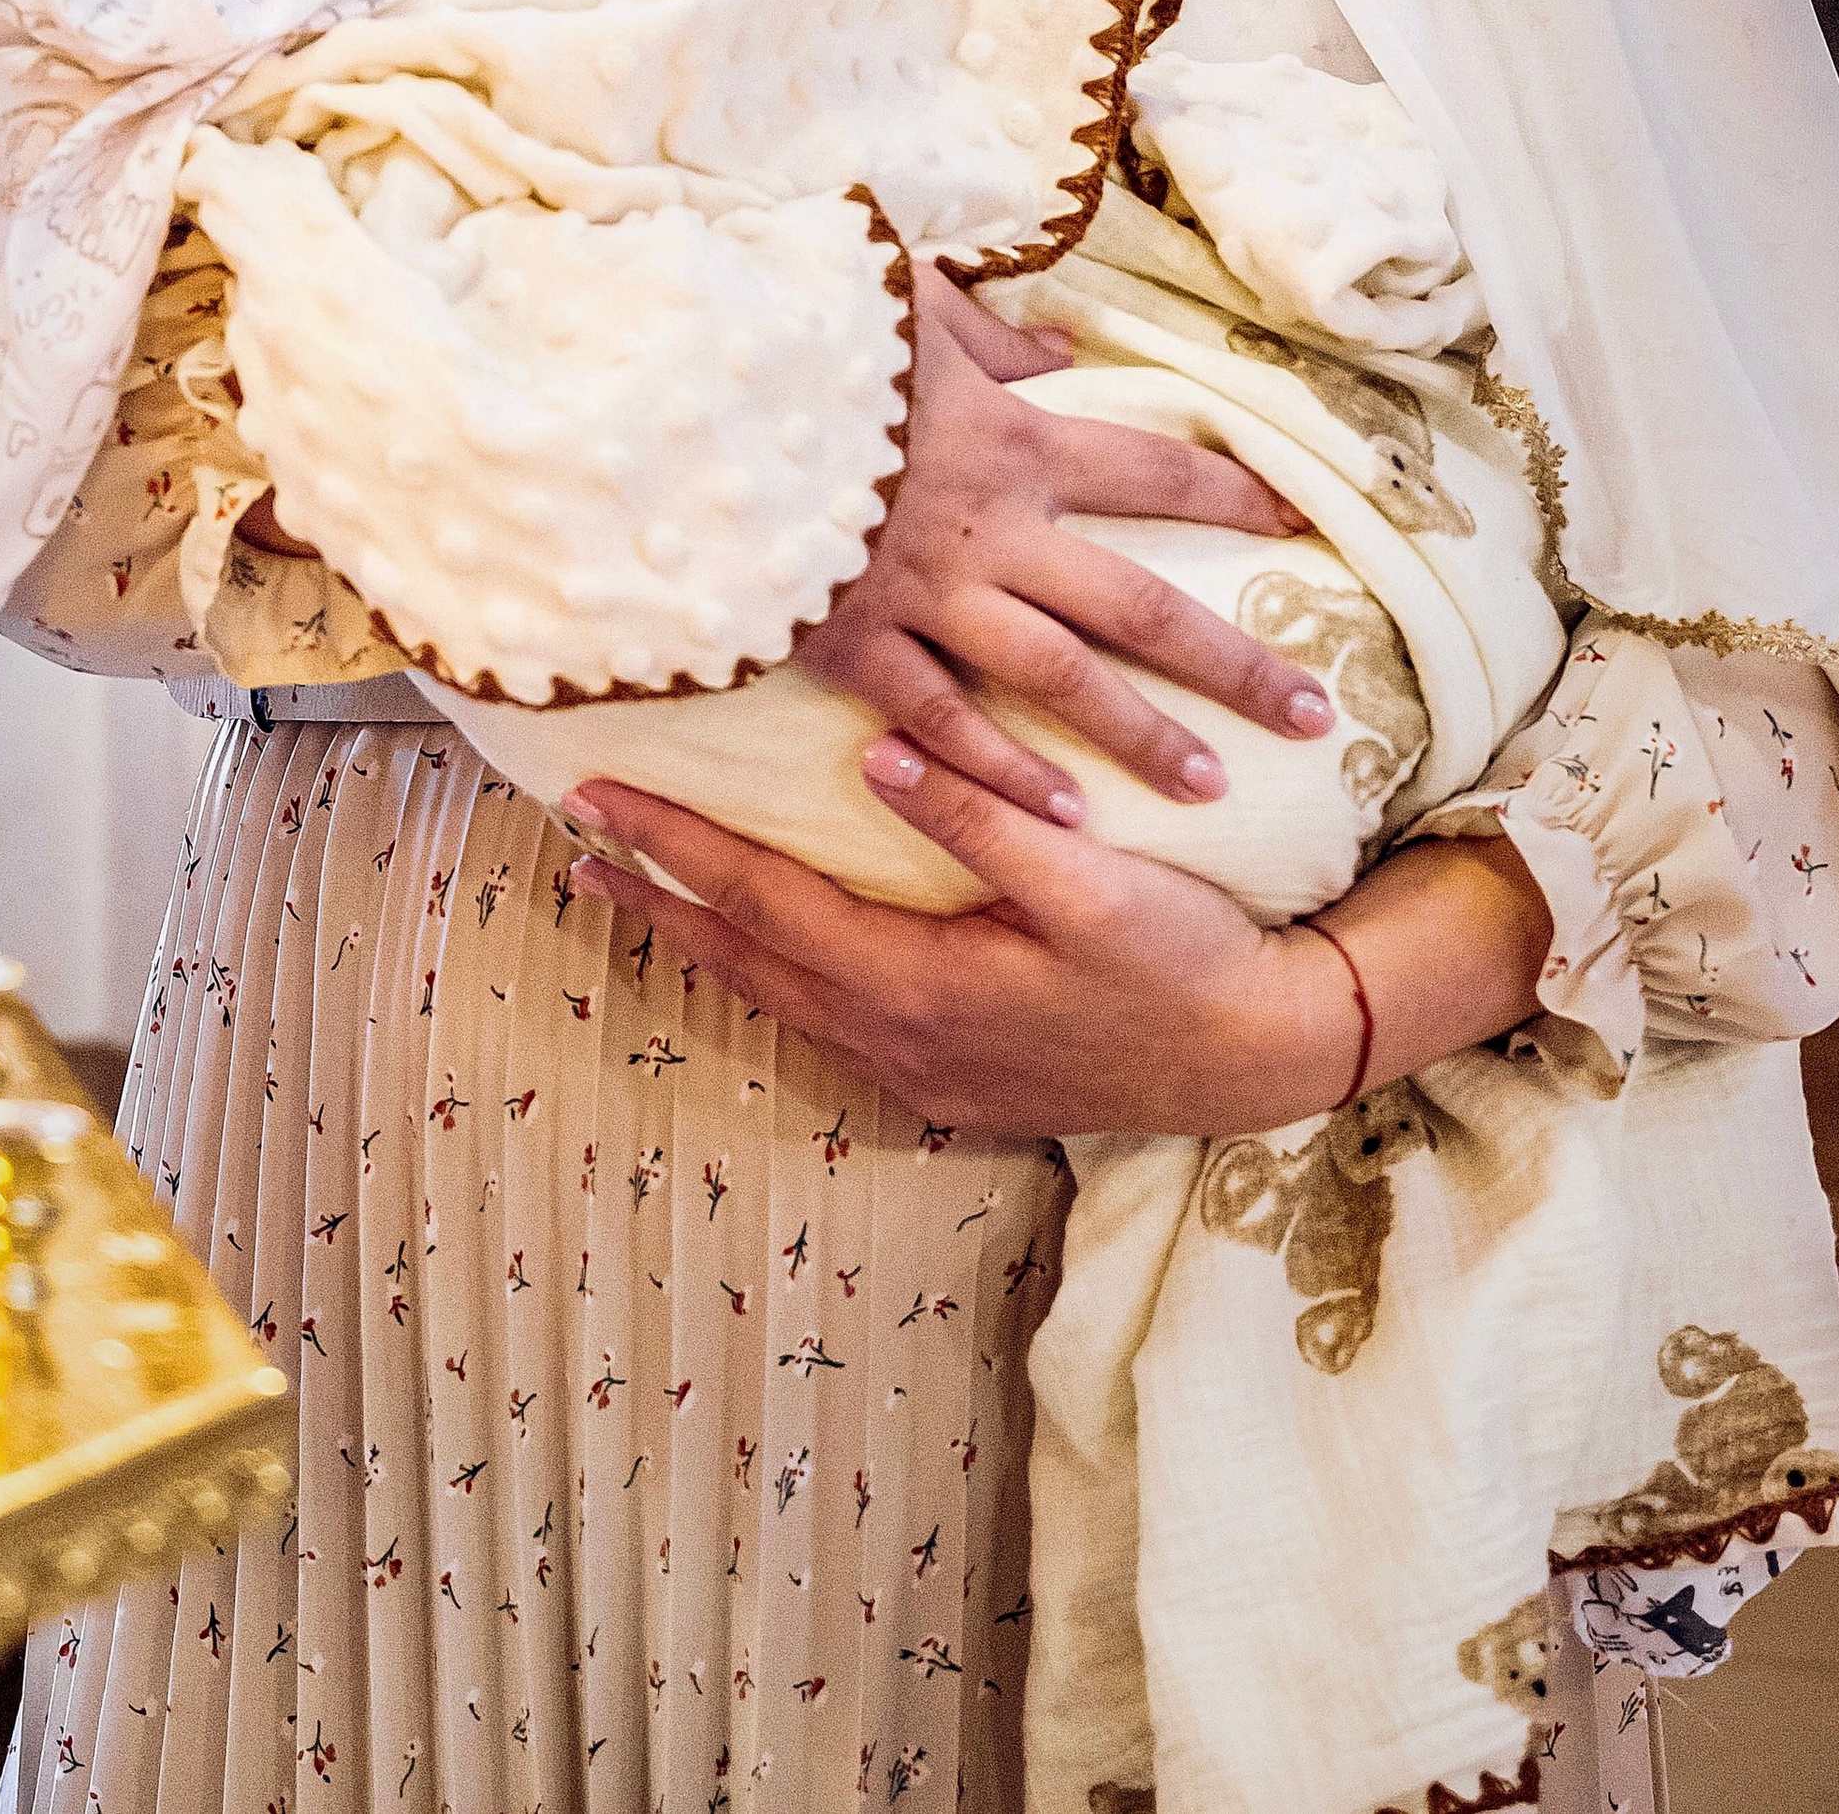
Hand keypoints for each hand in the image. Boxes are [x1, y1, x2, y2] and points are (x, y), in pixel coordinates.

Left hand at [566, 758, 1553, 1139]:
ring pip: (779, 997)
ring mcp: (920, 1076)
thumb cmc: (1180, 957)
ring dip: (708, 939)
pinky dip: (773, 972)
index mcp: (912, 985)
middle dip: (657, 898)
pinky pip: (825, 1022)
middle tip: (578, 842)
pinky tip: (763, 948)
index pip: (758, 900)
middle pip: (746, 958)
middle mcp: (895, 1043)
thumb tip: (872, 752)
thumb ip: (977, 815)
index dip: (670, 847)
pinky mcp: (951, 1085)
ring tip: (642, 890)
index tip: (592, 801)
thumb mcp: (1088, 878)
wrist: (1260, 1060)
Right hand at [796, 267, 1330, 816]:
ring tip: (1209, 787)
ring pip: (1057, 678)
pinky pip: (941, 719)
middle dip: (1234, 661)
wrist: (685, 405)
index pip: (1151, 469)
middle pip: (1138, 603)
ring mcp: (924, 594)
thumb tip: (1057, 347)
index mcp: (1013, 440)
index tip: (1302, 522)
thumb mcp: (907, 307)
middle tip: (1316, 714)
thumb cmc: (804, 343)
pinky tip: (1063, 816)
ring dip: (1139, 736)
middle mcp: (991, 529)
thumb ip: (990, 337)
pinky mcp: (852, 641)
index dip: (1232, 491)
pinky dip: (1003, 769)